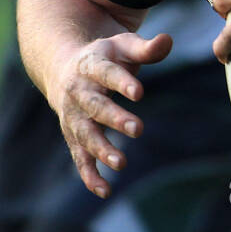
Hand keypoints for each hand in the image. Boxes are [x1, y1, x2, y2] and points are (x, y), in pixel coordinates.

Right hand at [49, 31, 172, 197]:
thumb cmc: (104, 57)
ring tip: (121, 163)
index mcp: (90, 66)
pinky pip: (79, 157)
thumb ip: (145, 48)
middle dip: (114, 118)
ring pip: (84, 135)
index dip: (122, 82)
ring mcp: (73, 116)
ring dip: (101, 150)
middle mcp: (77, 93)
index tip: (139, 92)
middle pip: (94, 107)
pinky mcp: (73, 136)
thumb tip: (168, 40)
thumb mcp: (123, 46)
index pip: (106, 73)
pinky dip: (88, 175)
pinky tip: (105, 191)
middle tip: (138, 128)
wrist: (63, 68)